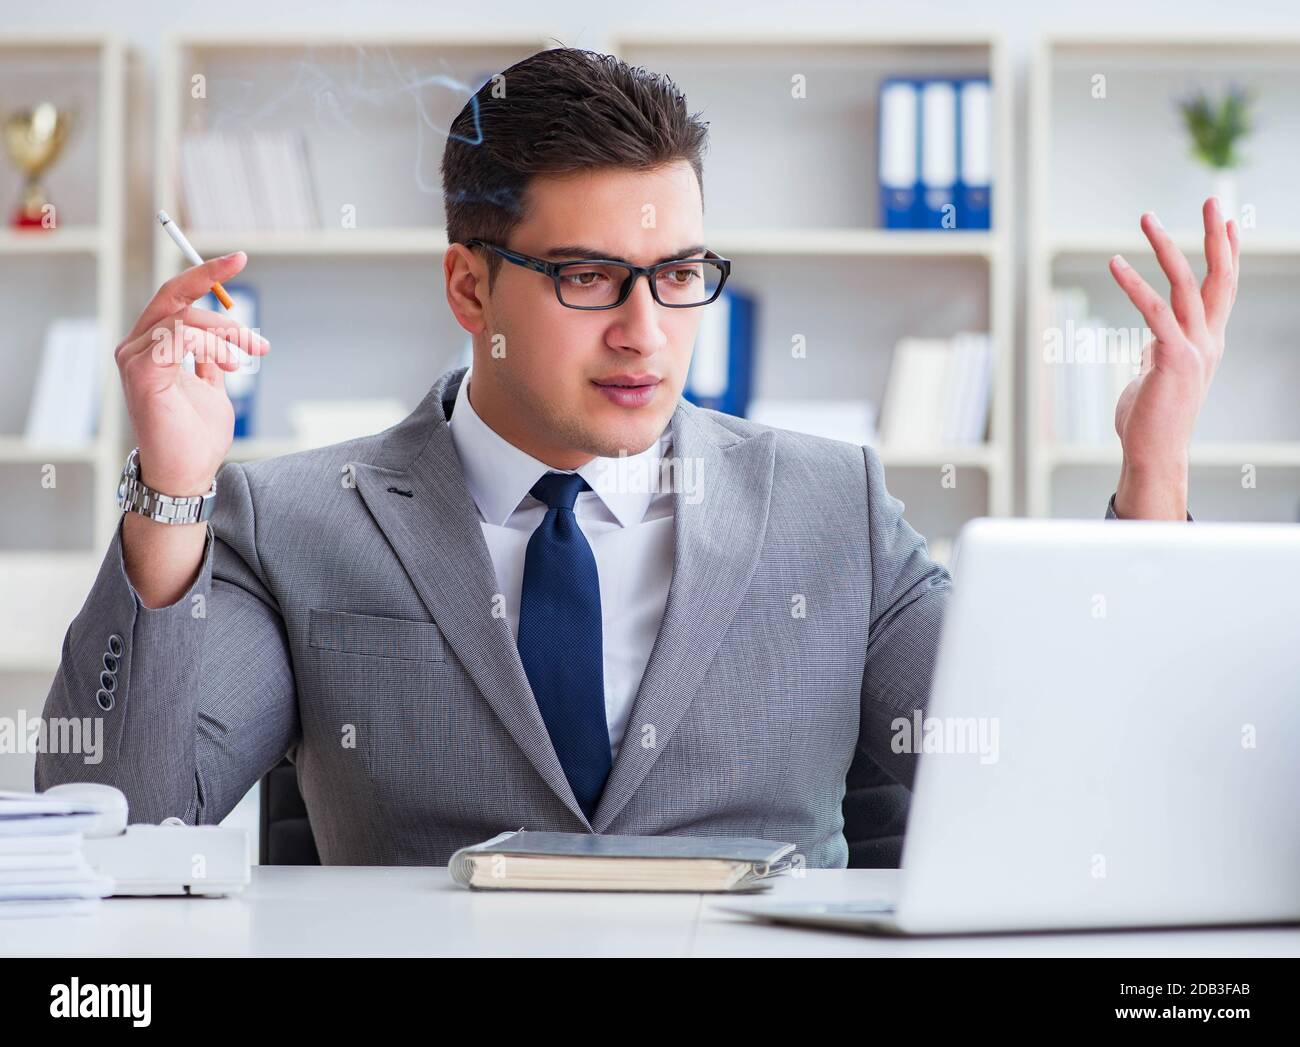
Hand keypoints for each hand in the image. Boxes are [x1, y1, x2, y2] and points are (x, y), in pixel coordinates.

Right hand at [114, 253, 268, 496]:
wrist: (187, 471)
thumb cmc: (196, 434)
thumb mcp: (212, 387)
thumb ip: (211, 359)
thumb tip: (225, 338)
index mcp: (152, 345)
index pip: (175, 297)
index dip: (206, 275)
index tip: (240, 259)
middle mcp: (137, 346)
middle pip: (174, 295)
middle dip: (215, 288)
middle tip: (255, 326)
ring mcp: (135, 358)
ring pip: (183, 317)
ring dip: (224, 332)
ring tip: (245, 357)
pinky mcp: (142, 373)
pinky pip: (178, 337)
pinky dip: (209, 345)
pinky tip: (227, 364)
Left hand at [1106, 198, 1238, 518]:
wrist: (1153, 453)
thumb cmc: (1150, 419)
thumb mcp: (1156, 376)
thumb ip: (1158, 353)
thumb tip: (1151, 342)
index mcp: (1207, 342)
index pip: (1223, 289)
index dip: (1226, 254)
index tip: (1225, 222)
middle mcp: (1208, 341)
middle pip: (1219, 277)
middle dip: (1215, 236)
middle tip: (1212, 199)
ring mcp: (1194, 348)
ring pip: (1185, 284)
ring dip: (1165, 247)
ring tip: (1147, 218)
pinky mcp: (1172, 357)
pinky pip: (1153, 310)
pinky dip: (1134, 284)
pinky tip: (1115, 262)